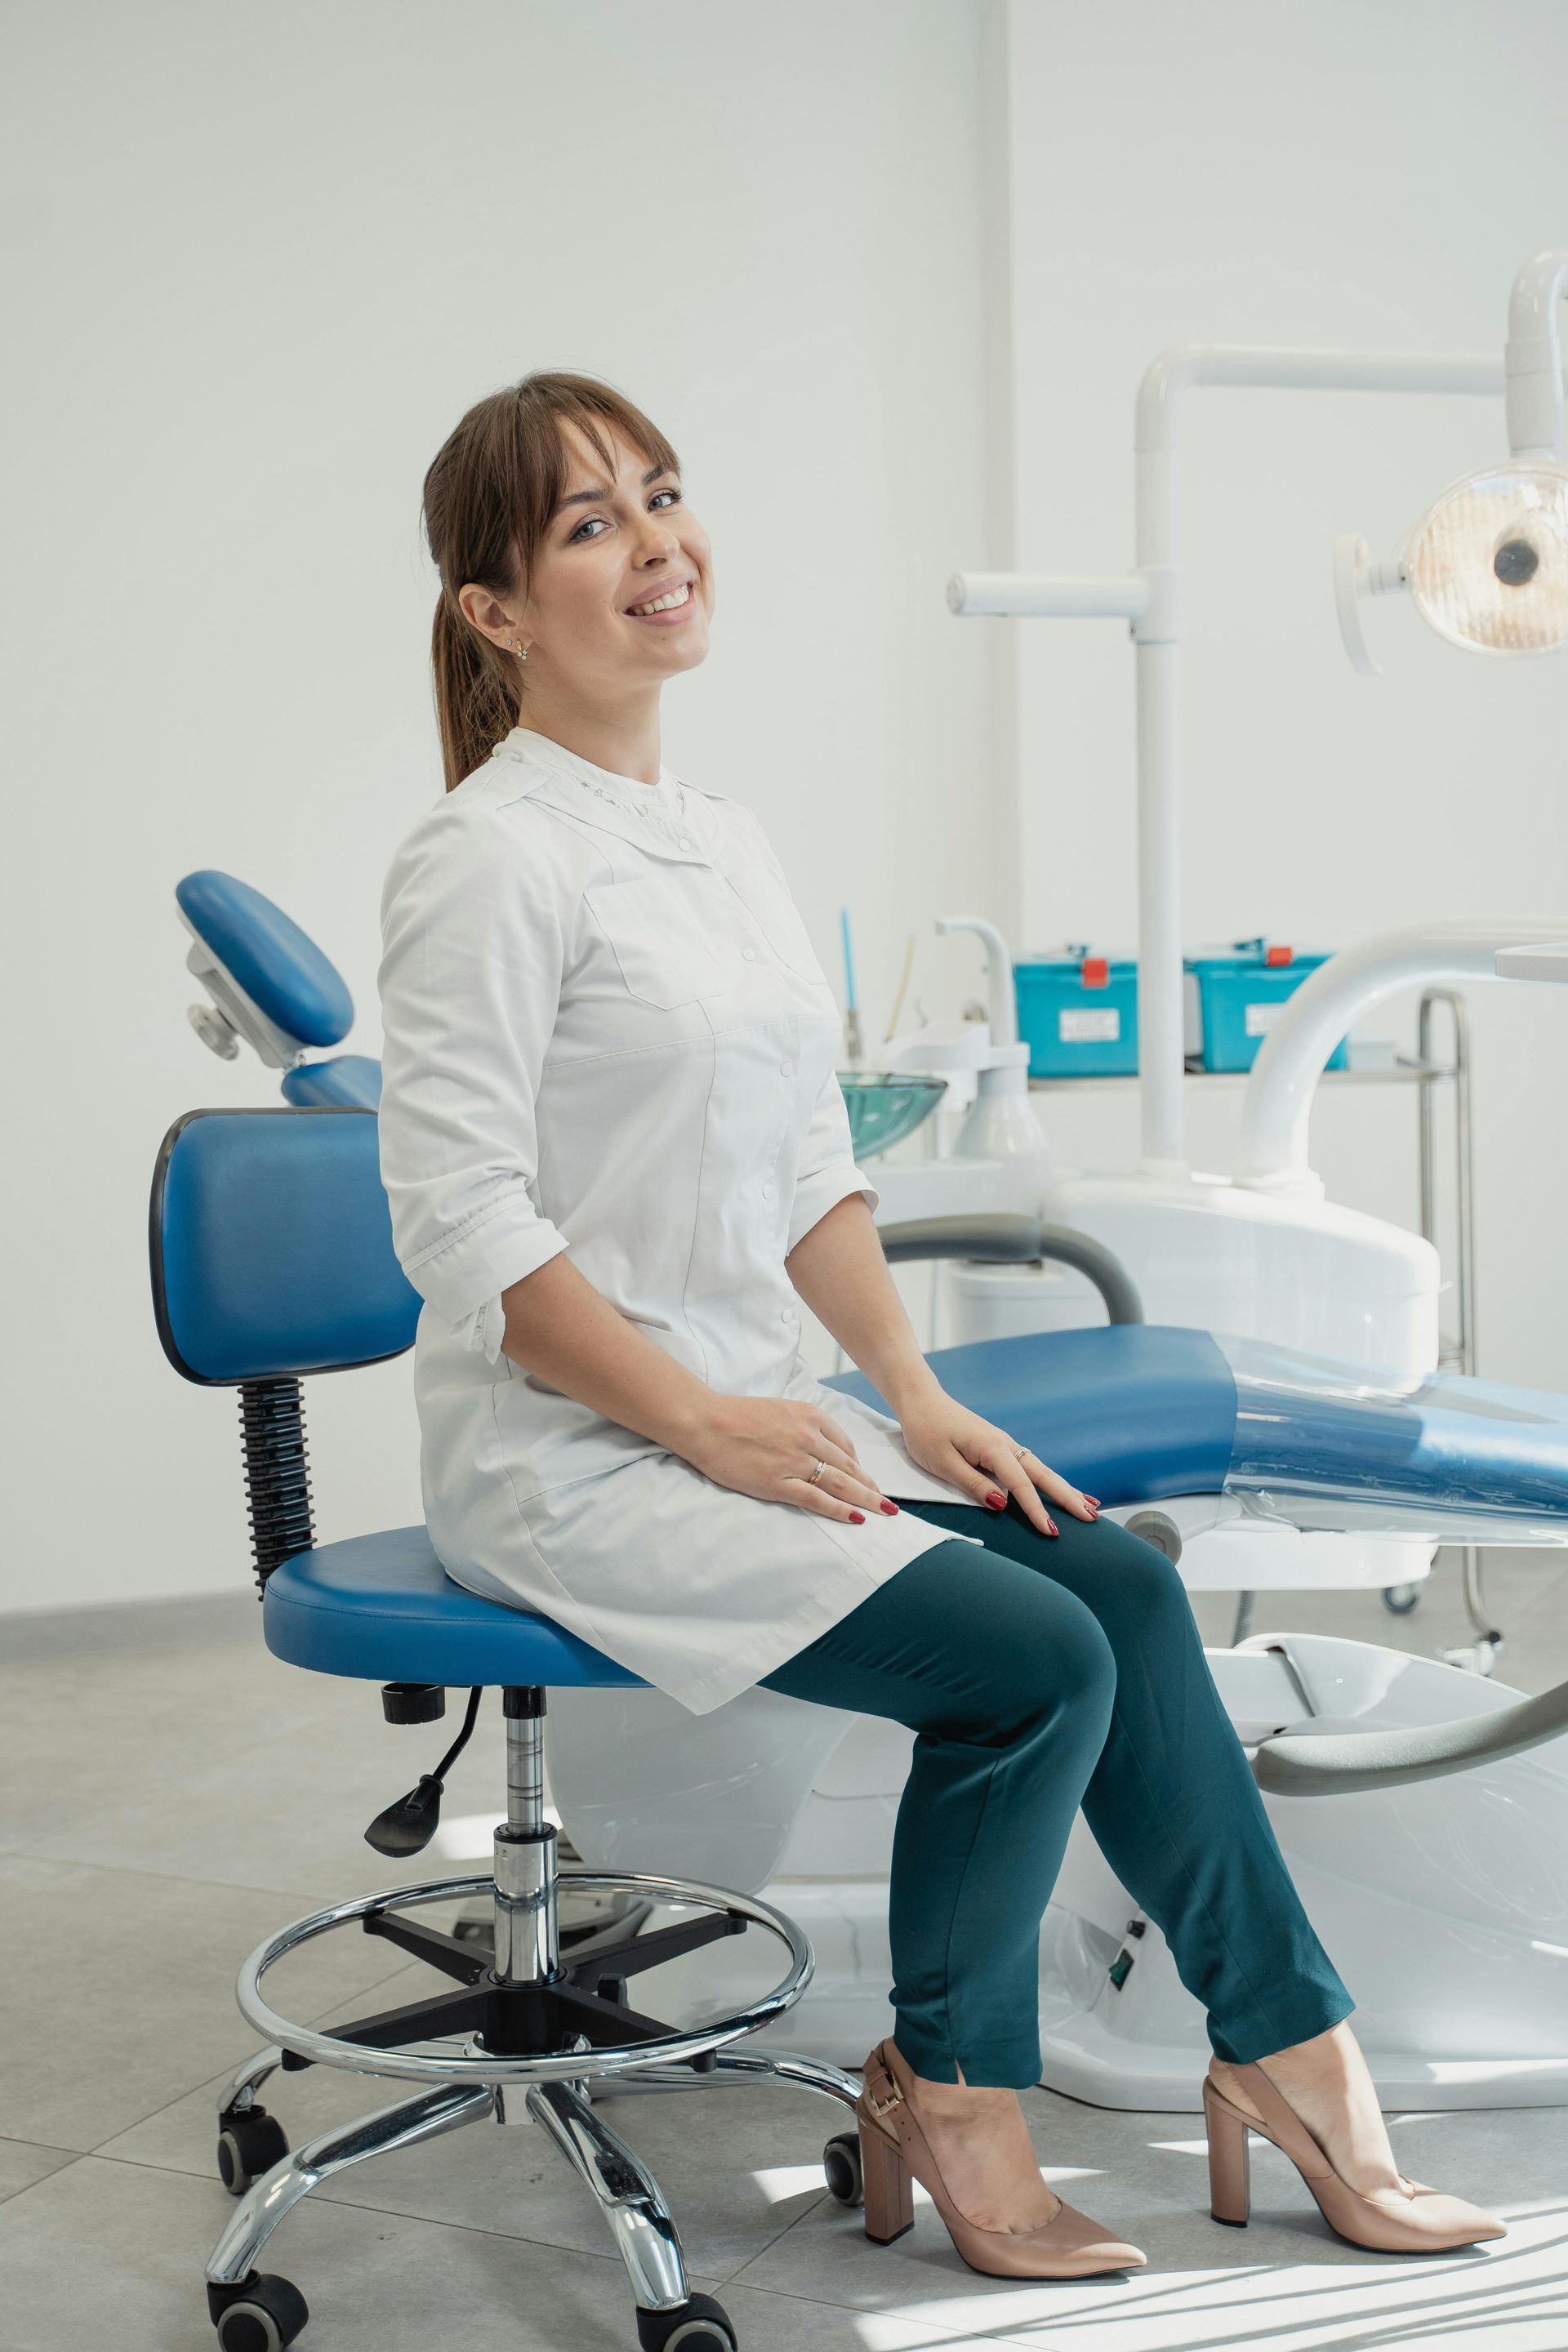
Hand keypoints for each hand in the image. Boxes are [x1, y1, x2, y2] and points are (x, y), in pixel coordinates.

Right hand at [684, 1394, 895, 1524]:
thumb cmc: (736, 1415)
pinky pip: (816, 1499)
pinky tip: (855, 1518)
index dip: (859, 1465)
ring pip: (840, 1483)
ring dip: (865, 1499)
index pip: (845, 1445)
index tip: (866, 1479)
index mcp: (809, 1416)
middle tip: (887, 1502)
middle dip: (870, 1486)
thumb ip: (802, 1424)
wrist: (705, 1422)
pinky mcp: (778, 1483)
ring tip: (883, 1512)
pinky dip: (839, 1509)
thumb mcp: (779, 1409)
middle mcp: (808, 1437)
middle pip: (849, 1466)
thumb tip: (819, 1445)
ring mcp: (794, 1461)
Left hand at [896, 1390, 1099, 1536]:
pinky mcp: (1000, 1446)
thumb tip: (1003, 1504)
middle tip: (1092, 1518)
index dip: (1037, 1511)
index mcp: (993, 1448)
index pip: (1021, 1486)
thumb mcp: (943, 1463)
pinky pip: (1031, 1466)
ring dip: (1065, 1489)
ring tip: (1090, 1507)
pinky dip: (1050, 1480)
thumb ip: (973, 1484)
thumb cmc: (926, 1431)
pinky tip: (1060, 1488)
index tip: (1051, 1532)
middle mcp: (1006, 1444)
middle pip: (1044, 1475)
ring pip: (1042, 1470)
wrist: (921, 1400)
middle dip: (1069, 1497)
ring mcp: (1005, 1444)